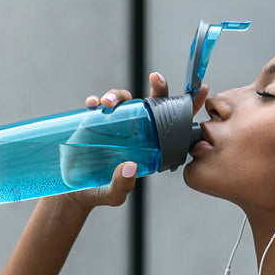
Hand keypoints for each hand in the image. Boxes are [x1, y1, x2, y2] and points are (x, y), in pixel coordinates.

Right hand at [67, 74, 210, 210]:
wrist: (74, 190)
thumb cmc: (99, 193)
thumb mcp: (112, 195)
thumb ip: (122, 185)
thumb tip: (129, 167)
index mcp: (149, 147)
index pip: (173, 124)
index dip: (188, 106)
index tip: (201, 89)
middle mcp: (136, 131)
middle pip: (152, 103)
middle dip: (158, 87)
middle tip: (157, 78)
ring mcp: (116, 124)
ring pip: (124, 99)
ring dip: (117, 95)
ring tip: (107, 104)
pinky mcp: (96, 121)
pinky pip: (99, 104)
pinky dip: (97, 100)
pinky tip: (93, 105)